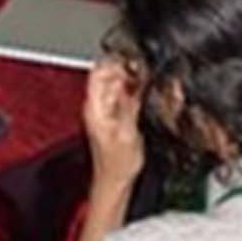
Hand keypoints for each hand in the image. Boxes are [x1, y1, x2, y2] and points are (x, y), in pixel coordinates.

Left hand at [82, 58, 144, 189]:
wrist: (115, 181)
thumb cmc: (117, 165)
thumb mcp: (129, 134)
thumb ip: (130, 106)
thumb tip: (137, 84)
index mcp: (95, 107)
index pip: (98, 72)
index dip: (115, 61)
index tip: (132, 59)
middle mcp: (97, 106)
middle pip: (107, 74)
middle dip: (126, 66)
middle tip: (144, 67)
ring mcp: (106, 110)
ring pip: (116, 82)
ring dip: (132, 76)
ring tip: (146, 76)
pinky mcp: (116, 115)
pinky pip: (124, 94)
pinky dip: (134, 89)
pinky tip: (145, 90)